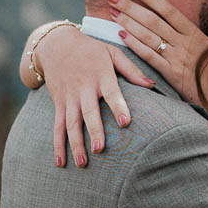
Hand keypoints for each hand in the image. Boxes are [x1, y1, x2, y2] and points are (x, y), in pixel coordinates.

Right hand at [37, 25, 152, 167]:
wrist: (56, 44)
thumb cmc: (90, 50)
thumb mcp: (111, 52)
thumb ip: (131, 69)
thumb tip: (152, 85)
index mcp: (101, 76)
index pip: (111, 93)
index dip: (118, 107)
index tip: (125, 123)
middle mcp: (84, 88)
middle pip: (88, 112)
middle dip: (94, 131)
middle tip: (100, 149)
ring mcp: (69, 98)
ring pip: (71, 124)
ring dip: (75, 144)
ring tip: (83, 163)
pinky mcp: (59, 104)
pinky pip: (57, 127)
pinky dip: (58, 145)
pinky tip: (60, 162)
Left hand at [109, 0, 207, 102]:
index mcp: (195, 33)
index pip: (168, 10)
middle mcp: (184, 43)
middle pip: (153, 20)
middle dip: (131, 6)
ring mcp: (176, 58)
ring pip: (148, 36)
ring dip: (129, 23)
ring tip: (112, 12)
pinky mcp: (170, 74)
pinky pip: (149, 56)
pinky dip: (135, 45)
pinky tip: (121, 35)